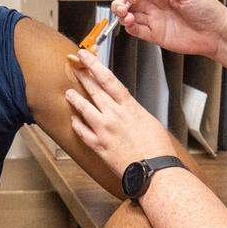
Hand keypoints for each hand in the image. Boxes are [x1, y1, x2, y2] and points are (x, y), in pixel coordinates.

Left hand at [64, 49, 178, 175]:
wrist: (155, 170)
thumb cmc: (157, 148)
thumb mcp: (148, 120)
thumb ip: (132, 111)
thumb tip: (124, 106)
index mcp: (129, 107)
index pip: (108, 79)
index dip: (94, 65)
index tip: (86, 57)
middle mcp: (114, 116)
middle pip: (94, 90)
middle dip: (82, 76)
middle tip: (73, 66)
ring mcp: (104, 131)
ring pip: (83, 109)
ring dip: (74, 99)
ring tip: (69, 93)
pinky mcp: (99, 146)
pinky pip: (82, 131)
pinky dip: (76, 123)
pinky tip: (74, 119)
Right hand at [113, 0, 226, 57]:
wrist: (216, 33)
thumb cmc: (207, 10)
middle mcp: (157, 5)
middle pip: (130, 0)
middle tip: (128, 3)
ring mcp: (155, 20)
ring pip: (130, 14)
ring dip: (122, 13)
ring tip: (125, 14)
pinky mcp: (155, 35)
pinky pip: (137, 30)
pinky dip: (129, 27)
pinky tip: (129, 23)